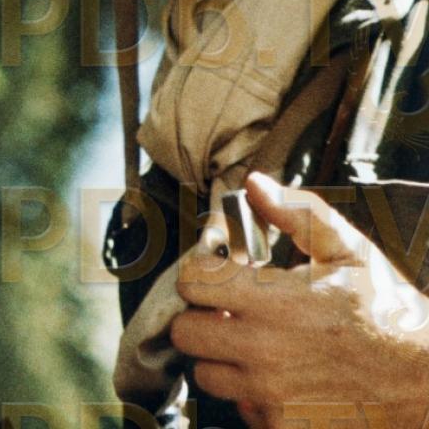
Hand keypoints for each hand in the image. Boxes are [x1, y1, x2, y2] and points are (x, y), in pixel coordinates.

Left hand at [171, 173, 428, 428]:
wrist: (428, 383)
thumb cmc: (389, 313)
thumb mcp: (350, 252)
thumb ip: (298, 213)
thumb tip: (254, 184)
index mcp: (272, 301)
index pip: (190, 281)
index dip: (200, 272)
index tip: (218, 273)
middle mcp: (262, 349)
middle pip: (184, 331)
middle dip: (200, 316)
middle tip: (227, 310)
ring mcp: (269, 393)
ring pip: (203, 372)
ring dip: (218, 356)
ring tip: (249, 342)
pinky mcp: (281, 425)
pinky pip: (239, 407)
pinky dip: (247, 392)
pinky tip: (274, 374)